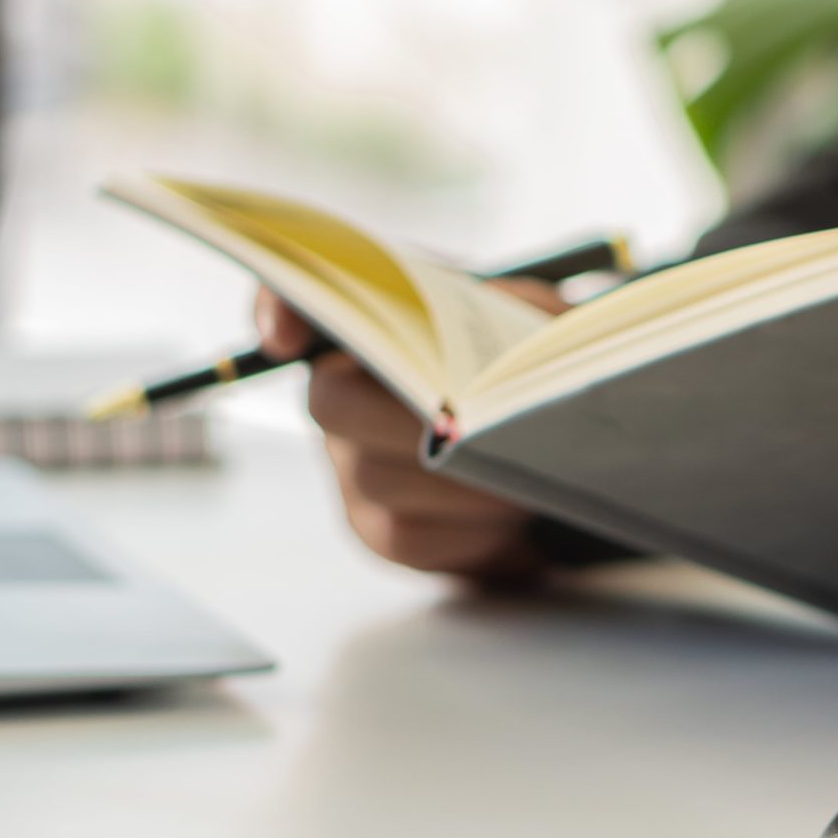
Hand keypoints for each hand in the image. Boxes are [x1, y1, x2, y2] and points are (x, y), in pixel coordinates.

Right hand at [257, 282, 567, 583]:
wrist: (557, 437)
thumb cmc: (531, 363)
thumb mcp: (534, 315)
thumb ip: (523, 309)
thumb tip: (533, 339)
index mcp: (375, 325)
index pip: (294, 300)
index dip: (280, 310)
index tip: (289, 333)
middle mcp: (342, 393)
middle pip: (332, 402)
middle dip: (410, 412)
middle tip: (479, 420)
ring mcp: (351, 467)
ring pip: (374, 477)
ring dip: (455, 477)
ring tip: (525, 469)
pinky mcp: (380, 531)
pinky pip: (405, 537)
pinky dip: (465, 527)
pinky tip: (515, 511)